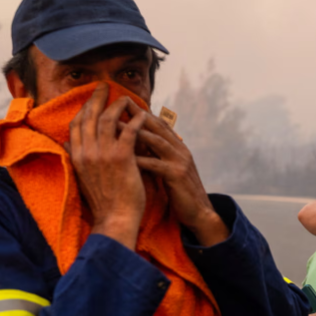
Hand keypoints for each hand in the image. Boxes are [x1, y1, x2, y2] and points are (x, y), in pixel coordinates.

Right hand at [69, 83, 146, 249]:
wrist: (115, 219)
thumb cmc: (103, 201)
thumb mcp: (81, 178)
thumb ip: (75, 158)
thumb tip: (66, 144)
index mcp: (76, 157)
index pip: (76, 125)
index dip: (83, 109)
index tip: (91, 98)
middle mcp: (87, 152)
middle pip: (89, 117)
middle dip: (96, 98)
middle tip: (105, 86)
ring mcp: (103, 155)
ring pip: (107, 120)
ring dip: (117, 105)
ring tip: (126, 97)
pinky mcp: (122, 159)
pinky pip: (128, 132)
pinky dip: (135, 120)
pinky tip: (142, 114)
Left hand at [127, 112, 229, 246]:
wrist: (199, 213)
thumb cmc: (180, 192)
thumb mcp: (170, 168)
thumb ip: (159, 155)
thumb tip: (139, 144)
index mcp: (178, 147)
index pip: (159, 124)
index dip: (142, 112)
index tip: (123, 103)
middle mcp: (181, 150)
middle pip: (158, 126)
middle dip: (138, 114)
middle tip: (119, 104)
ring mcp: (180, 162)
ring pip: (156, 141)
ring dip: (136, 132)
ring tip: (115, 126)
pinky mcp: (177, 176)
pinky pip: (156, 164)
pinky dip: (140, 159)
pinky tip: (124, 156)